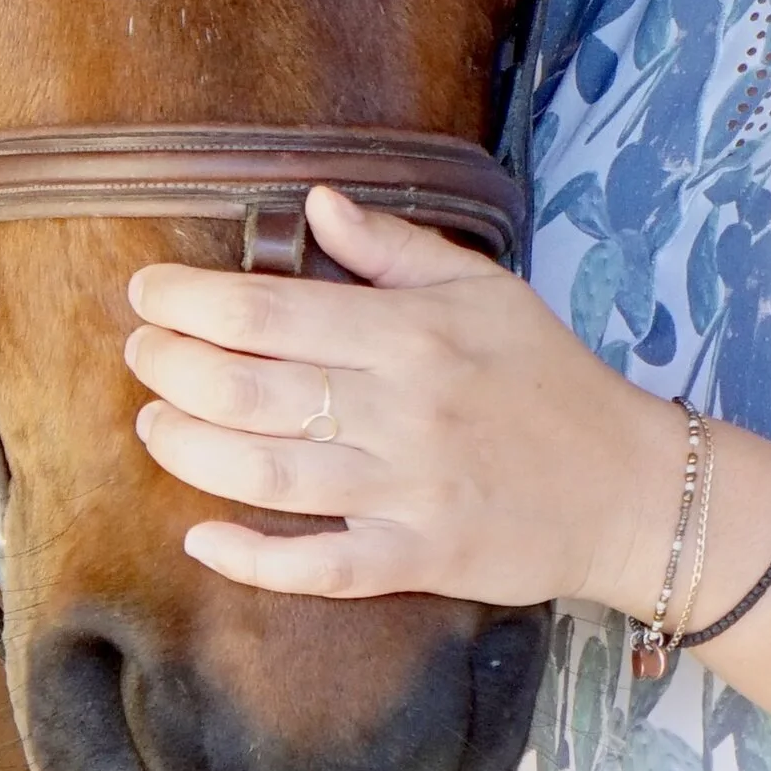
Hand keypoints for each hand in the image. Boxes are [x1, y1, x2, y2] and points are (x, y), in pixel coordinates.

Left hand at [122, 185, 685, 609]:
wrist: (629, 484)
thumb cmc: (550, 376)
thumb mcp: (485, 288)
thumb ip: (393, 246)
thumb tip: (314, 202)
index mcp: (411, 333)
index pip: (270, 311)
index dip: (189, 301)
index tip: (147, 291)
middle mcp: (402, 409)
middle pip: (251, 390)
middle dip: (173, 369)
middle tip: (141, 354)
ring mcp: (408, 491)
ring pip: (267, 475)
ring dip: (190, 450)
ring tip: (154, 425)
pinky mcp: (420, 560)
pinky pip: (320, 567)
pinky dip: (252, 558)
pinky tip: (201, 539)